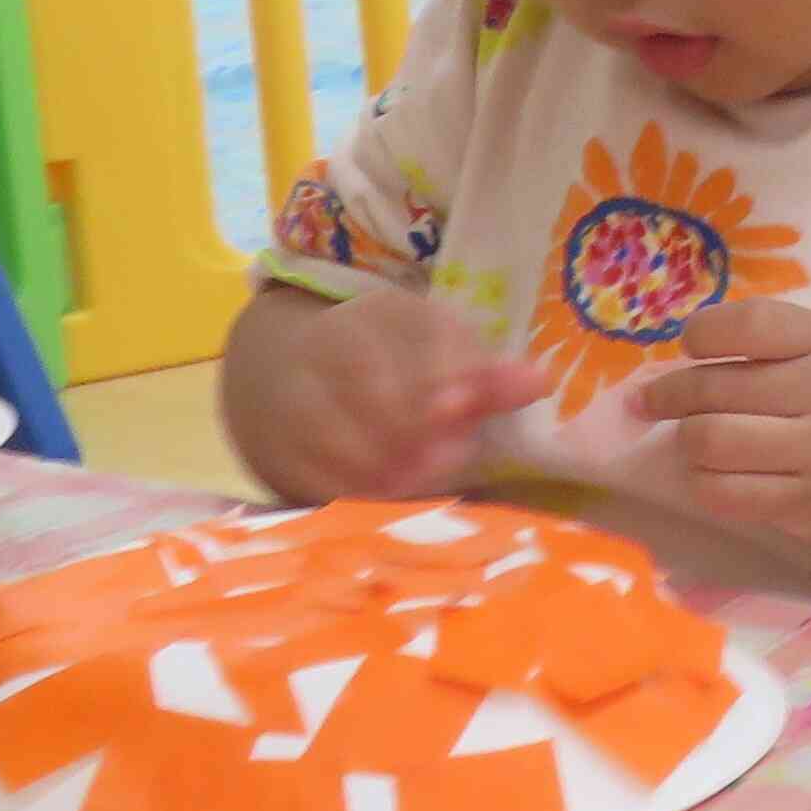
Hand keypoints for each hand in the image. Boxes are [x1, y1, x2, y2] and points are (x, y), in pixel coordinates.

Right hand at [252, 290, 541, 499]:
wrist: (307, 376)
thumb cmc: (403, 371)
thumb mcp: (448, 361)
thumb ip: (490, 380)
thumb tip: (538, 383)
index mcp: (387, 313)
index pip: (413, 334)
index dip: (438, 375)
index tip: (457, 412)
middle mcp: (332, 338)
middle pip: (365, 381)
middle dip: (408, 428)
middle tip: (443, 462)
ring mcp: (293, 386)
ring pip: (326, 425)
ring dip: (375, 461)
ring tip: (413, 482)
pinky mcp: (273, 435)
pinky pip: (303, 464)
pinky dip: (342, 486)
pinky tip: (376, 497)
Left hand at [631, 298, 810, 554]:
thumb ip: (766, 346)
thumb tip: (666, 365)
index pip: (748, 325)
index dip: (701, 333)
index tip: (690, 346)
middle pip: (714, 388)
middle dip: (668, 394)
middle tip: (653, 401)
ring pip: (709, 443)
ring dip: (686, 440)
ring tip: (693, 438)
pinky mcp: (809, 508)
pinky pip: (723, 494)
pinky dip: (704, 482)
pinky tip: (714, 473)